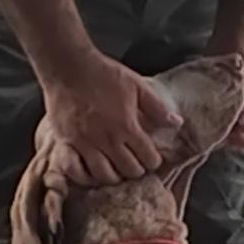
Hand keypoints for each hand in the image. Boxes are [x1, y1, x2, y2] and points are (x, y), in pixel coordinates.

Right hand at [40, 55, 182, 185]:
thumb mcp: (137, 86)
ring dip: (115, 176)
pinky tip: (93, 173)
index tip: (152, 157)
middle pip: (129, 170)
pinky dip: (87, 176)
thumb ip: (157, 108)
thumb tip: (177, 123)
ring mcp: (85, 143)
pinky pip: (77, 170)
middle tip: (136, 163)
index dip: (154, 161)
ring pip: (105, 176)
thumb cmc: (103, 74)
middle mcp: (107, 139)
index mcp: (127, 126)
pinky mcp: (67, 143)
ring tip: (117, 170)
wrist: (68, 66)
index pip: (148, 158)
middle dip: (137, 170)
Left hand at [210, 33, 243, 150]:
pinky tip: (197, 113)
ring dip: (214, 128)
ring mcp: (236, 110)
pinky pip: (216, 118)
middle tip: (208, 129)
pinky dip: (208, 118)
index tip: (228, 134)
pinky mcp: (222, 104)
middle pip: (239, 139)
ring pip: (226, 129)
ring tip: (201, 122)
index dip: (243, 142)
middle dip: (225, 137)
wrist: (235, 36)